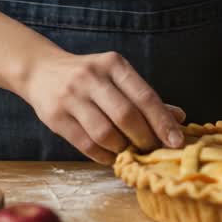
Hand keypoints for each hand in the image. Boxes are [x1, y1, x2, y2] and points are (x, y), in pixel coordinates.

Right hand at [21, 50, 186, 164]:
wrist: (41, 70)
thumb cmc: (89, 77)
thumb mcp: (116, 77)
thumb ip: (145, 97)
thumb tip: (180, 118)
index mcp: (113, 64)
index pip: (144, 96)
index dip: (163, 122)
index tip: (177, 142)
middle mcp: (92, 77)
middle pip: (126, 116)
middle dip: (144, 138)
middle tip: (153, 150)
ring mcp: (71, 96)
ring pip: (105, 133)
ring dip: (123, 149)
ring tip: (131, 152)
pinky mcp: (55, 116)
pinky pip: (85, 144)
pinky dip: (104, 156)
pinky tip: (113, 157)